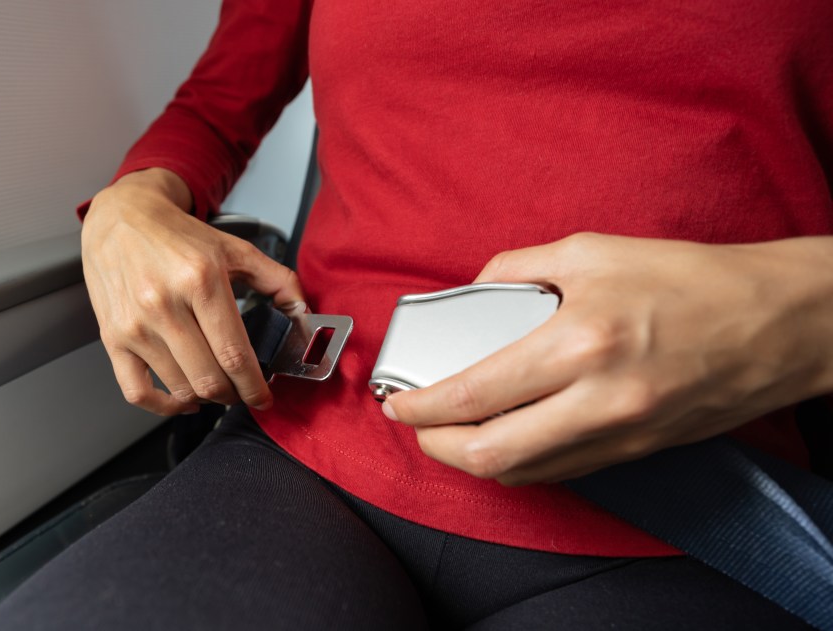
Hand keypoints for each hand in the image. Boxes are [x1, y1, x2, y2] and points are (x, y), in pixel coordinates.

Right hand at [82, 168, 303, 415]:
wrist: (122, 218)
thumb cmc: (178, 236)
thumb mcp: (235, 249)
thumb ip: (277, 280)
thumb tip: (303, 314)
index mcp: (200, 280)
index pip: (234, 354)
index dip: (254, 386)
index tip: (264, 398)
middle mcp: (164, 304)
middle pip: (208, 378)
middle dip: (233, 394)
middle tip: (243, 391)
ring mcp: (135, 324)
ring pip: (179, 387)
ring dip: (205, 398)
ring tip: (217, 388)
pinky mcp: (112, 338)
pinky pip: (137, 392)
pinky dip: (165, 407)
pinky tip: (184, 400)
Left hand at [383, 233, 832, 485]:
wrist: (779, 323)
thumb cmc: (692, 279)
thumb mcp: (593, 251)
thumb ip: (517, 268)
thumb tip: (472, 291)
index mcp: (580, 341)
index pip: (474, 393)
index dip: (420, 405)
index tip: (396, 400)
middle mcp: (598, 400)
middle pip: (488, 454)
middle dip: (434, 445)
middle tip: (415, 422)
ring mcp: (619, 435)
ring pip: (521, 472)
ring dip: (472, 458)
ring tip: (450, 429)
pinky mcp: (635, 451)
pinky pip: (558, 471)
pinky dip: (517, 461)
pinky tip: (503, 435)